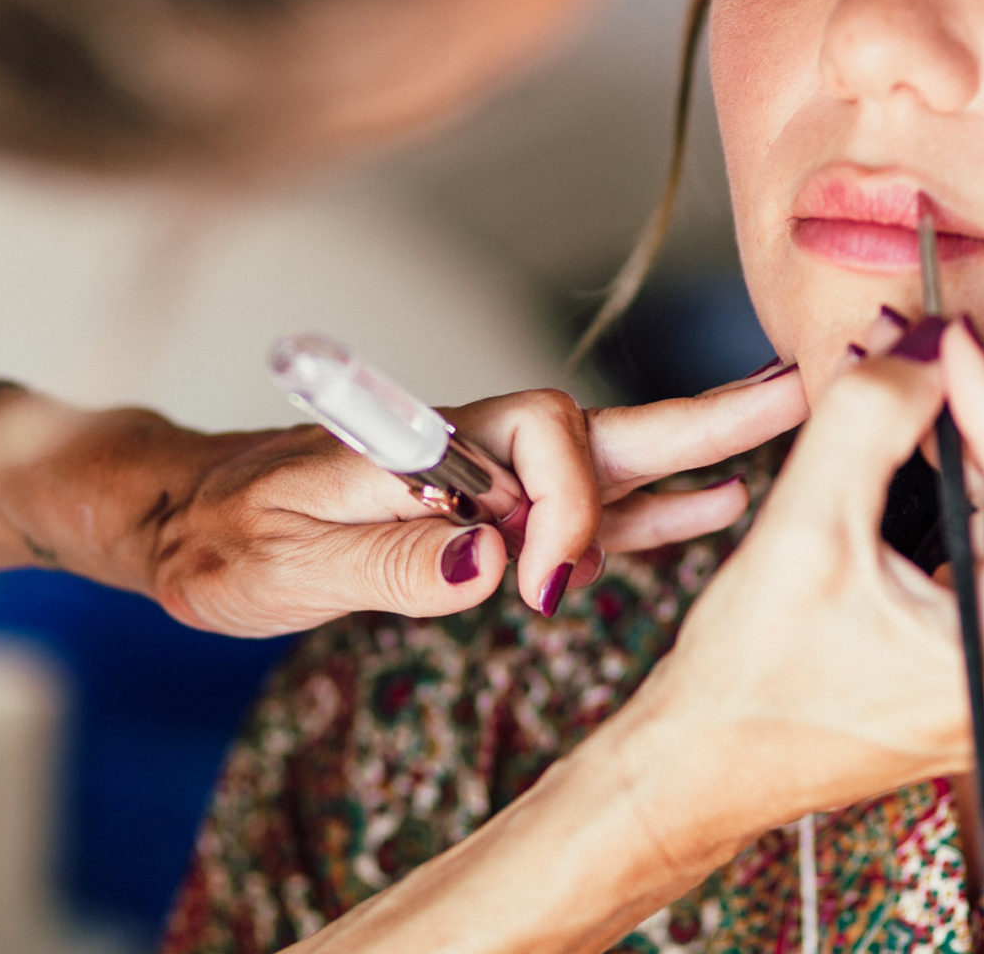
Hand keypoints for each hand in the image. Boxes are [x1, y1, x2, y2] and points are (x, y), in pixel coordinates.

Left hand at [0, 367, 807, 636]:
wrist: (183, 518)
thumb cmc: (220, 534)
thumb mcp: (287, 554)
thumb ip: (394, 558)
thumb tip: (498, 560)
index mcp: (433, 441)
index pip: (549, 441)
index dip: (571, 510)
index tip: (540, 589)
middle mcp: (475, 450)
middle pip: (608, 428)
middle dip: (703, 420)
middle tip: (799, 393)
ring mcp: (490, 484)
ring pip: (614, 465)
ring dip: (698, 454)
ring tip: (789, 432)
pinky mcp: (488, 521)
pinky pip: (588, 513)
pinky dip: (654, 510)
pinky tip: (711, 511)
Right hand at [609, 320, 983, 864]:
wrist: (712, 760)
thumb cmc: (748, 681)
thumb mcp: (804, 530)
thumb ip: (869, 419)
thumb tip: (922, 345)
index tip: (940, 339)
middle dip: (972, 416)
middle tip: (905, 351)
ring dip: (958, 445)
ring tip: (893, 391)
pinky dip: (951, 486)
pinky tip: (900, 451)